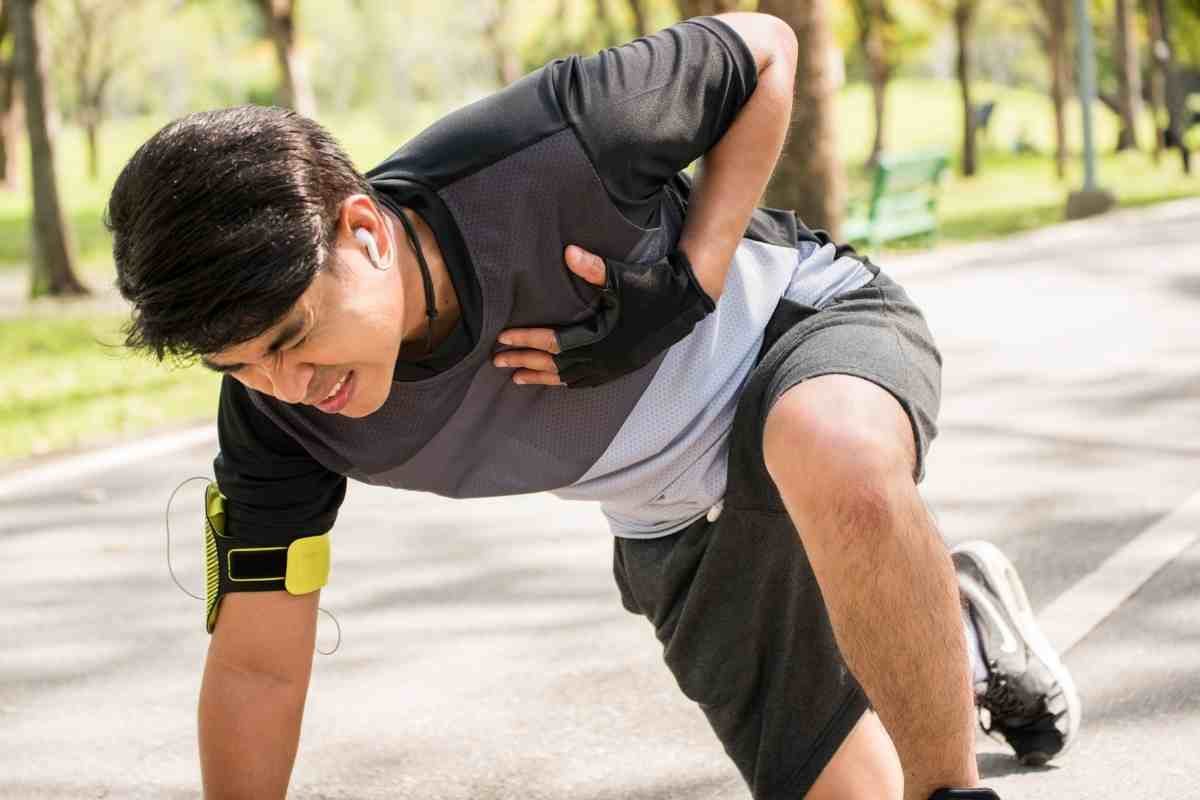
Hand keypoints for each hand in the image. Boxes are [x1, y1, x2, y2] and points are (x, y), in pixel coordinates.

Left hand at [494, 244, 714, 388]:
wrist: (686, 303)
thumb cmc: (652, 286)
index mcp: (601, 336)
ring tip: (516, 378)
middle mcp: (604, 357)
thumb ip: (593, 268)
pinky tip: (554, 380)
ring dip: (541, 377)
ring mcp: (613, 366)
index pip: (553, 342)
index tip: (502, 339)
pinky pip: (585, 381)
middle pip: (554, 365)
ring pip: (568, 378)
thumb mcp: (622, 276)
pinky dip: (565, 382)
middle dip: (524, 362)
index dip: (526, 340)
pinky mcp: (621, 368)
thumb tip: (568, 252)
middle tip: (497, 362)